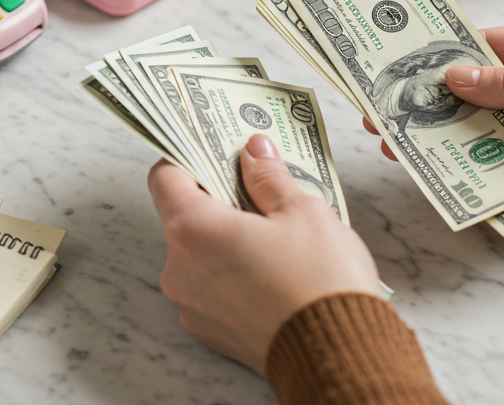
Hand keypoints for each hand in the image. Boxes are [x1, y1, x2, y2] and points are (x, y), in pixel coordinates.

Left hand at [148, 134, 380, 373]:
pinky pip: (211, 288)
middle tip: (258, 187)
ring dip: (226, 238)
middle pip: (183, 216)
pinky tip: (271, 270)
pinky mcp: (209, 331)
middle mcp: (179, 269)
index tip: (214, 148)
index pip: (165, 177)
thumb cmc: (320, 281)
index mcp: (193, 230)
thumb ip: (268, 176)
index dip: (190, 157)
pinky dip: (232, 273)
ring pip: (199, 254)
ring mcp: (190, 305)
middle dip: (217, 198)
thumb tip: (253, 151)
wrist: (338, 356)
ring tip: (274, 234)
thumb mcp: (301, 211)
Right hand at [364, 24, 503, 226]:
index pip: (485, 47)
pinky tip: (438, 175)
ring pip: (478, 136)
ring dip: (441, 140)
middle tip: (381, 110)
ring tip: (397, 143)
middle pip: (472, 95)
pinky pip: (499, 174)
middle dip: (429, 103)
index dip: (441, 54)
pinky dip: (471, 176)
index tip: (397, 61)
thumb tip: (455, 78)